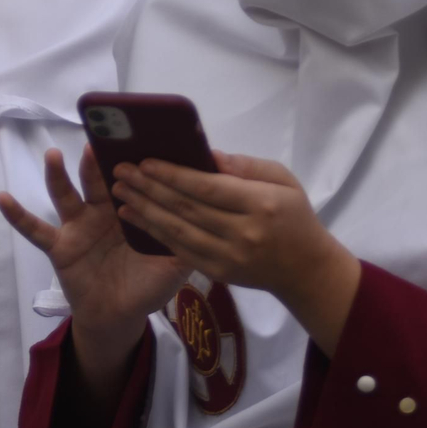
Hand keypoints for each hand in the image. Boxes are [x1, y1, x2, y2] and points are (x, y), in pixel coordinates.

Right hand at [0, 147, 188, 359]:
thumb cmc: (147, 285)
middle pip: (98, 179)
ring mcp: (79, 226)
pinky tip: (3, 198)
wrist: (120, 318)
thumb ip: (190, 241)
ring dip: (59, 175)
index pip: (132, 180)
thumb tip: (214, 218)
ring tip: (55, 155)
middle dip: (98, 160)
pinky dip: (18, 215)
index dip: (135, 163)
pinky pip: (35, 229)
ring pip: (67, 195)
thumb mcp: (175, 264)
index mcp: (131, 209)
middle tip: (98, 137)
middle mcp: (103, 211)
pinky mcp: (60, 246)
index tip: (140, 138)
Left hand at [113, 151, 361, 353]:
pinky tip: (136, 219)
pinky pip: (181, 251)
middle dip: (149, 188)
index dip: (173, 175)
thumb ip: (245, 166)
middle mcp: (242, 233)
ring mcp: (228, 257)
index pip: (208, 188)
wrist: (306, 270)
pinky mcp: (218, 273)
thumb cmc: (293, 216)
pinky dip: (155, 234)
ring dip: (145, 211)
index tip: (145, 161)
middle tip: (121, 171)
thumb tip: (207, 154)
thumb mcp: (283, 179)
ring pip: (178, 231)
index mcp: (260, 204)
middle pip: (187, 208)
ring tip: (120, 193)